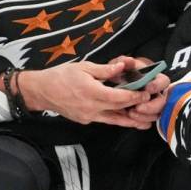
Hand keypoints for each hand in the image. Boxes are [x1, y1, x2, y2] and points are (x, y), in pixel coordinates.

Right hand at [16, 61, 150, 127]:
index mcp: (91, 92)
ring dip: (129, 121)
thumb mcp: (83, 67)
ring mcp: (88, 116)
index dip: (135, 96)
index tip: (146, 93)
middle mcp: (91, 108)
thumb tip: (122, 66)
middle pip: (119, 110)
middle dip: (136, 107)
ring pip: (113, 120)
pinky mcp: (84, 120)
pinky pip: (103, 120)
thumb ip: (104, 69)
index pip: (119, 98)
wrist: (41, 91)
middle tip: (150, 104)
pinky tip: (124, 117)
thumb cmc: (61, 76)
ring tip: (144, 123)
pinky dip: (115, 119)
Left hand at [107, 56, 170, 129]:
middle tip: (138, 107)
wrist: (113, 86)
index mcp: (154, 79)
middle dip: (152, 106)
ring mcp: (152, 106)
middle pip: (163, 102)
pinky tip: (132, 121)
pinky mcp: (145, 116)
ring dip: (145, 116)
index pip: (164, 81)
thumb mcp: (120, 66)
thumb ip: (123, 62)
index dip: (158, 85)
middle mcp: (156, 93)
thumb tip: (128, 61)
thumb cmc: (121, 74)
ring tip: (131, 113)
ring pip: (156, 114)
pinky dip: (141, 123)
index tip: (148, 88)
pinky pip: (148, 122)